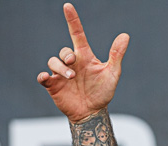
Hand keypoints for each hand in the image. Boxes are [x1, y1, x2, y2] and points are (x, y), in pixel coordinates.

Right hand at [36, 3, 129, 122]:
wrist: (93, 112)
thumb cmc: (102, 92)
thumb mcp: (112, 73)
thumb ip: (116, 55)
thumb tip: (125, 35)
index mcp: (85, 57)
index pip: (77, 34)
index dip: (73, 20)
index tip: (68, 6)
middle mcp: (72, 63)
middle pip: (64, 51)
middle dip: (66, 55)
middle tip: (73, 63)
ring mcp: (61, 74)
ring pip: (53, 62)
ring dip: (60, 68)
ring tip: (71, 77)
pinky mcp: (53, 85)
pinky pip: (43, 77)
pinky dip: (43, 76)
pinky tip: (46, 77)